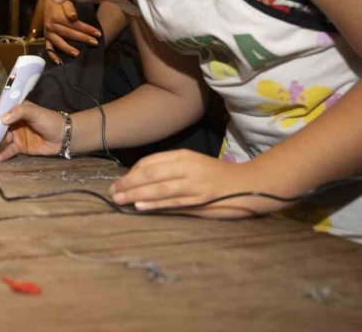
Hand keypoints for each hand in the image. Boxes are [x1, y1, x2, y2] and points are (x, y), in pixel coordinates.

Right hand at [0, 99, 65, 160]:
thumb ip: (19, 112)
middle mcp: (12, 121)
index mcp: (14, 109)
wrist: (64, 137)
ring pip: (0, 137)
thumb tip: (2, 119)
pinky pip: (9, 150)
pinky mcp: (19, 147)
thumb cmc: (50, 120)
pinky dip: (3, 153)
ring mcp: (15, 134)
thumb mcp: (35, 112)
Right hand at [43, 0, 100, 60]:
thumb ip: (69, 8)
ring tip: (77, 54)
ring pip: (59, 42)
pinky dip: (52, 55)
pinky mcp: (46, 36)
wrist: (49, 0)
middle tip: (95, 43)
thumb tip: (73, 17)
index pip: (74, 24)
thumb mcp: (65, 0)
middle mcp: (51, 25)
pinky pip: (48, 47)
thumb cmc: (60, 1)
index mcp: (57, 17)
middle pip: (69, 34)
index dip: (87, 29)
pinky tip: (58, 62)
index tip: (98, 33)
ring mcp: (48, 32)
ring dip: (68, 49)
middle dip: (83, 38)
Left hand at [109, 150, 273, 217]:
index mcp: (183, 156)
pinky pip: (173, 201)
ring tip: (119, 199)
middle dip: (128, 183)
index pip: (150, 162)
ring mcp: (194, 183)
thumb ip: (170, 171)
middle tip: (112, 191)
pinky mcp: (201, 199)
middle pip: (150, 174)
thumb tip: (142, 183)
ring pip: (159, 188)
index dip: (131, 173)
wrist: (250, 184)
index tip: (118, 181)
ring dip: (136, 194)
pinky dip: (155, 203)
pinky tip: (141, 206)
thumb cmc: (217, 176)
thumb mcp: (193, 166)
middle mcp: (186, 167)